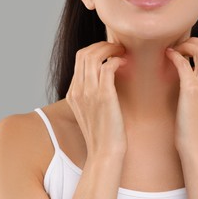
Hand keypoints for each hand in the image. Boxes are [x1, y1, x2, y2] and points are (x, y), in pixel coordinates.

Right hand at [66, 41, 127, 162]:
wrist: (105, 153)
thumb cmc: (104, 134)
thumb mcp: (92, 112)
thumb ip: (93, 95)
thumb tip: (106, 80)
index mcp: (73, 93)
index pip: (79, 59)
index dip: (95, 50)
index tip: (110, 51)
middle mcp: (77, 90)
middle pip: (84, 53)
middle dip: (102, 45)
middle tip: (118, 47)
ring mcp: (89, 93)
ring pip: (94, 56)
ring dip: (110, 49)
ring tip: (122, 52)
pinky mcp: (104, 97)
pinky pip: (107, 67)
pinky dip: (116, 60)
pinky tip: (124, 63)